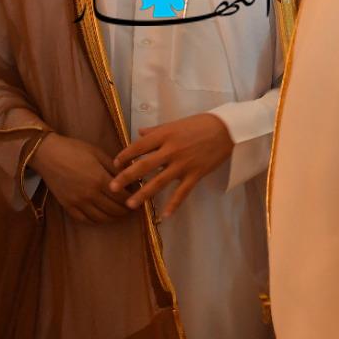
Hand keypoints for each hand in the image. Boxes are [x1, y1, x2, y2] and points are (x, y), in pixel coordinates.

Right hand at [30, 132, 133, 223]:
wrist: (48, 154)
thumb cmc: (74, 149)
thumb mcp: (98, 153)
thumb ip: (114, 167)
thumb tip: (129, 177)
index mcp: (99, 179)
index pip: (122, 196)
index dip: (132, 199)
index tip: (138, 198)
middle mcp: (90, 194)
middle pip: (114, 209)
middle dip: (126, 210)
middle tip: (131, 208)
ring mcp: (78, 202)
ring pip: (101, 218)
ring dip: (113, 218)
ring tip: (119, 214)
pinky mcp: (68, 206)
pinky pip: (85, 220)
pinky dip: (97, 221)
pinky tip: (102, 216)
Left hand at [109, 113, 232, 217]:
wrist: (226, 129)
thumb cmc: (200, 124)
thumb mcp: (175, 123)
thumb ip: (156, 130)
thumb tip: (140, 133)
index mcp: (165, 135)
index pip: (139, 146)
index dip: (125, 155)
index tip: (115, 164)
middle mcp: (171, 150)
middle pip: (144, 166)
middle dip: (126, 177)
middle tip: (112, 187)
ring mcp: (183, 164)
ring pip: (159, 182)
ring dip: (144, 194)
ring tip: (130, 204)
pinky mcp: (195, 174)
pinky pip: (182, 192)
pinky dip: (174, 204)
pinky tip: (165, 215)